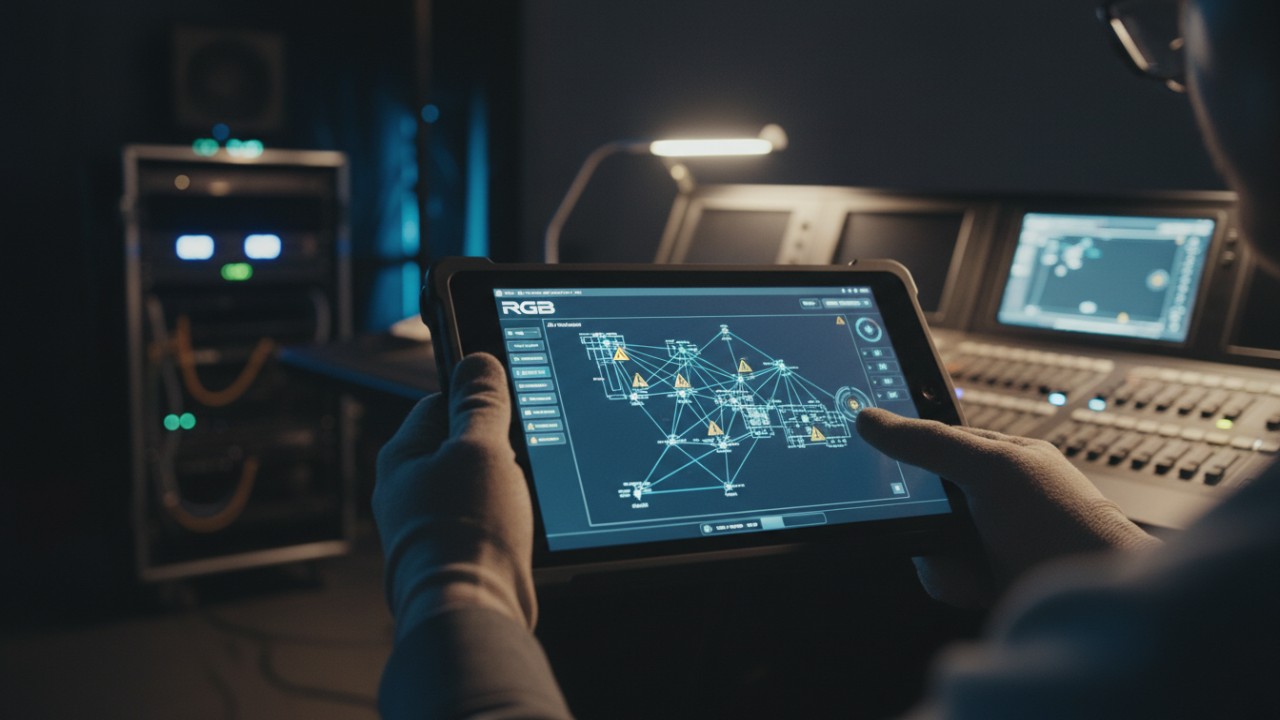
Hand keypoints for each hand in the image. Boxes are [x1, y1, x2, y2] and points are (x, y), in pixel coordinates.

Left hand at [374, 352, 536, 636]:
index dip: (477, 399)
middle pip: (461, 446)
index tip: (508, 400)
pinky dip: (506, 520)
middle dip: (498, 448)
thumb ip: (480, 404)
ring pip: (477, 486)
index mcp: (403, 458)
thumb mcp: (480, 450)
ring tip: (522, 497)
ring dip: (506, 487)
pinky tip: (522, 528)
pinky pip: (485, 521)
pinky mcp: (454, 556)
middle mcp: (409, 492)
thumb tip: (478, 362)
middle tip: (523, 453)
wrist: (469, 614)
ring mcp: (430, 527)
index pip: (439, 403)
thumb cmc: (465, 534)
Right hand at [856, 408, 1158, 607]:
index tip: (865, 449)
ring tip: (974, 564)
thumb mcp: (991, 471)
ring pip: (927, 540)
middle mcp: (995, 497)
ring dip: (941, 557)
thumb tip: (872, 419)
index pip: (935, 440)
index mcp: (1004, 458)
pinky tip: (981, 585)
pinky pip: (942, 577)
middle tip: (942, 521)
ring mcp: (990, 540)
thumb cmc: (1066, 531)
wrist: (1102, 607)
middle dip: (920, 516)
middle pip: (922, 496)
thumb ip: (930, 443)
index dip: (903, 446)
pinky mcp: (987, 581)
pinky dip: (953, 583)